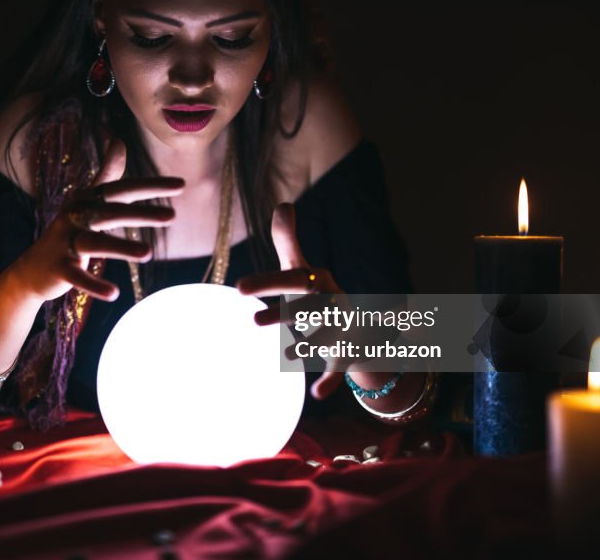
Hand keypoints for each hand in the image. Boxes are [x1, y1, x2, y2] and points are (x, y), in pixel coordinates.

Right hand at [12, 139, 183, 302]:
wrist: (33, 269)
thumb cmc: (69, 232)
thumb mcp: (87, 201)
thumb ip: (106, 175)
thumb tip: (118, 140)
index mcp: (86, 201)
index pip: (122, 189)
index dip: (150, 186)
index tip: (181, 185)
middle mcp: (74, 217)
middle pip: (110, 212)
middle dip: (140, 213)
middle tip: (172, 216)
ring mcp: (65, 243)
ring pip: (94, 243)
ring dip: (120, 247)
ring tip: (148, 254)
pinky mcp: (59, 269)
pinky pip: (77, 277)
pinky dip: (94, 285)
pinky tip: (115, 293)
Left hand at [235, 203, 345, 399]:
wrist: (360, 326)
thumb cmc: (316, 293)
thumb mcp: (300, 268)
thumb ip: (287, 240)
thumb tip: (283, 205)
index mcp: (316, 281)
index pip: (291, 278)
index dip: (267, 282)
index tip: (238, 289)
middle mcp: (331, 303)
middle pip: (308, 308)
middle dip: (284, 314)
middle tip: (253, 322)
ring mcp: (341, 329)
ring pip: (326, 338)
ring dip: (309, 345)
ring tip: (287, 356)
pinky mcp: (346, 354)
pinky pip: (340, 368)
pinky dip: (331, 382)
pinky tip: (318, 395)